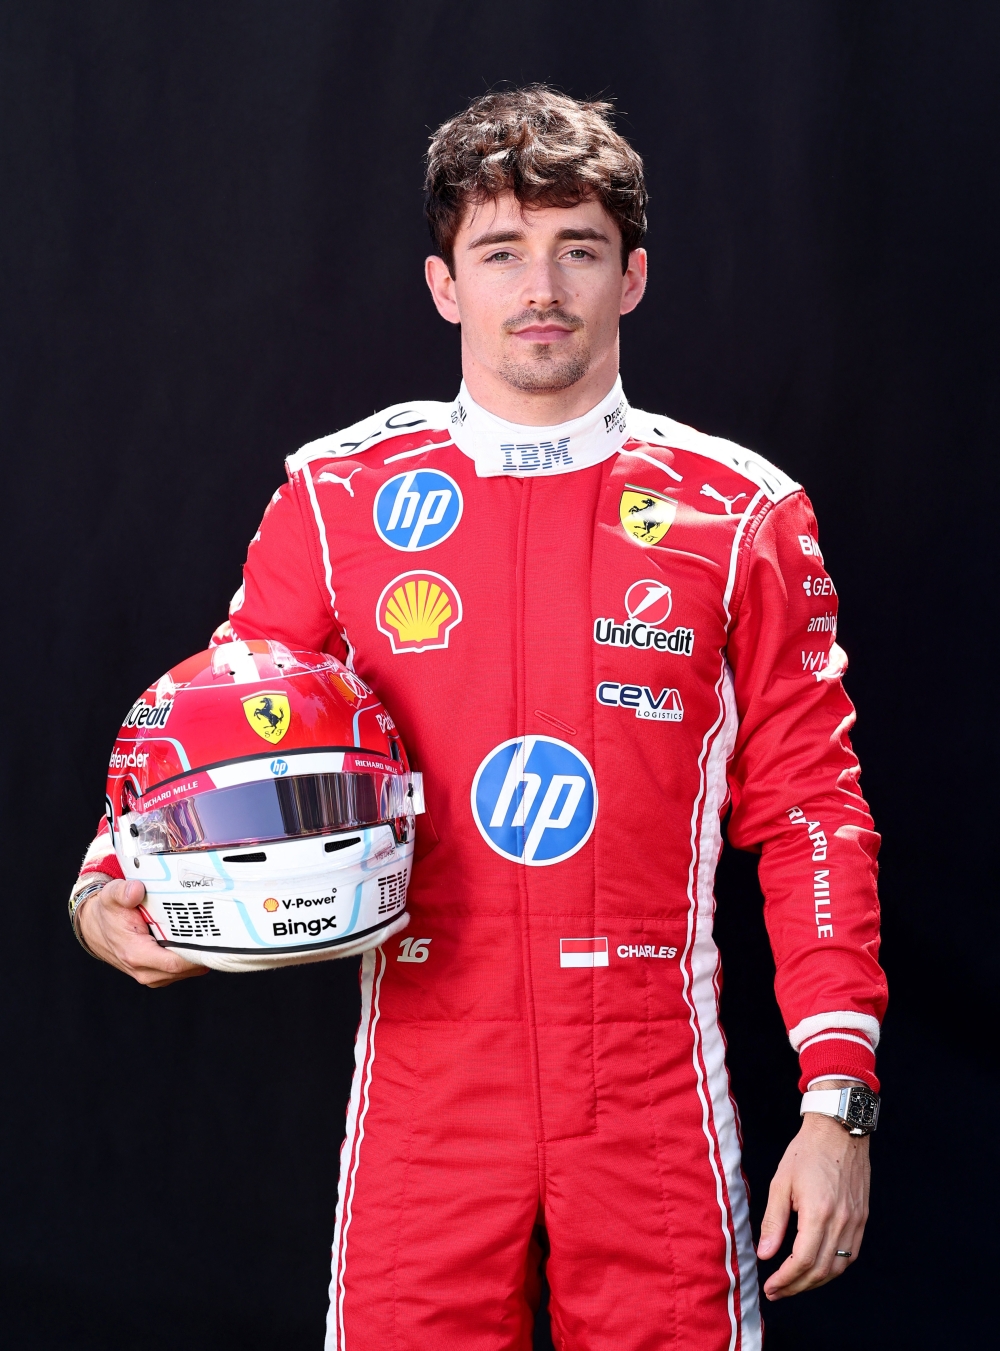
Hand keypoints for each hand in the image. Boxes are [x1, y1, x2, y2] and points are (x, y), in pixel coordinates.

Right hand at [78, 879, 208, 987]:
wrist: (96, 927)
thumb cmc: (109, 912)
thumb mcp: (112, 895)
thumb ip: (123, 892)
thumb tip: (136, 890)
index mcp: (135, 954)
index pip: (174, 964)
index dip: (195, 955)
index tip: (213, 940)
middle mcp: (144, 970)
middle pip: (184, 970)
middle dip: (202, 954)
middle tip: (220, 934)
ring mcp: (151, 975)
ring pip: (185, 972)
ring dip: (197, 957)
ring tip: (212, 936)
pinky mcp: (156, 974)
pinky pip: (180, 971)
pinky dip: (190, 959)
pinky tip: (198, 942)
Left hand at [757, 1084, 870, 1299]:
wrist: (839, 1130)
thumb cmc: (807, 1151)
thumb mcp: (781, 1182)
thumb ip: (774, 1221)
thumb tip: (765, 1255)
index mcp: (819, 1212)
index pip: (802, 1261)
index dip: (785, 1280)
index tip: (770, 1287)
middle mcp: (842, 1222)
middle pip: (821, 1270)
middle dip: (797, 1286)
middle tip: (777, 1291)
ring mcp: (856, 1222)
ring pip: (838, 1267)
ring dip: (815, 1281)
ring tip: (793, 1284)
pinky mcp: (862, 1218)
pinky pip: (849, 1254)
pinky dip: (832, 1268)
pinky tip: (816, 1268)